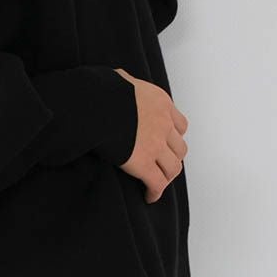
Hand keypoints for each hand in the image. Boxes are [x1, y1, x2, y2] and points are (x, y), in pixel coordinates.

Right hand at [113, 68, 188, 203]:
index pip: (180, 124)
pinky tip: (149, 196)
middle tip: (162, 164)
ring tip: (158, 183)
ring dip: (166, 176)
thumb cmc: (102, 90)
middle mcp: (163, 124)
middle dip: (172, 157)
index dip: (174, 136)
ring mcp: (156, 145)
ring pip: (173, 168)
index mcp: (160, 102)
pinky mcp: (143, 163)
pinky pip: (156, 183)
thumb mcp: (120, 79)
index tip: (167, 143)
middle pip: (180, 148)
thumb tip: (119, 80)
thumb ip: (126, 83)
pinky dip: (155, 192)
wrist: (96, 104)